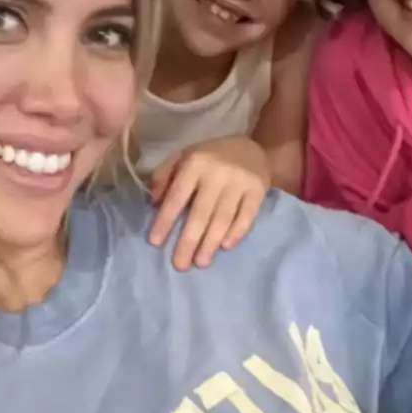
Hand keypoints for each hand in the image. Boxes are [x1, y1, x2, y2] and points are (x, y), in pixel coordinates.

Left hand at [148, 136, 269, 270]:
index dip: (166, 220)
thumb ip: (164, 175)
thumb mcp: (183, 157)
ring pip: (223, 217)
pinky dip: (237, 232)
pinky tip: (226, 246)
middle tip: (180, 265)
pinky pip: (247, 216)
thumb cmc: (211, 157)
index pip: (177, 196)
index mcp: (195, 163)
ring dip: (211, 242)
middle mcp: (218, 174)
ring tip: (202, 262)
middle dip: (189, 240)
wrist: (252, 147)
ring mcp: (240, 183)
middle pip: (201, 213)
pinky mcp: (258, 191)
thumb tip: (153, 203)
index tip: (156, 242)